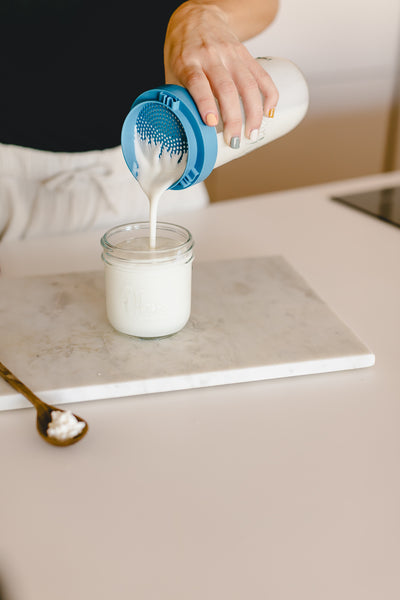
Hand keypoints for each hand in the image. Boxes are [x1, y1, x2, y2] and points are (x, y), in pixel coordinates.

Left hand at [164, 1, 278, 146]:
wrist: (197, 16)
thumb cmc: (182, 50)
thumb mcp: (172, 71)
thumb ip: (179, 98)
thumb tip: (184, 130)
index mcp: (188, 61)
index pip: (198, 82)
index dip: (205, 103)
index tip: (212, 123)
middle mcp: (210, 57)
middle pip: (226, 88)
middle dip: (233, 118)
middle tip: (234, 140)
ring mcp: (230, 55)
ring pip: (247, 84)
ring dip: (253, 112)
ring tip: (252, 132)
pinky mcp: (245, 54)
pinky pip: (261, 75)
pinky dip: (269, 94)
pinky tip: (269, 111)